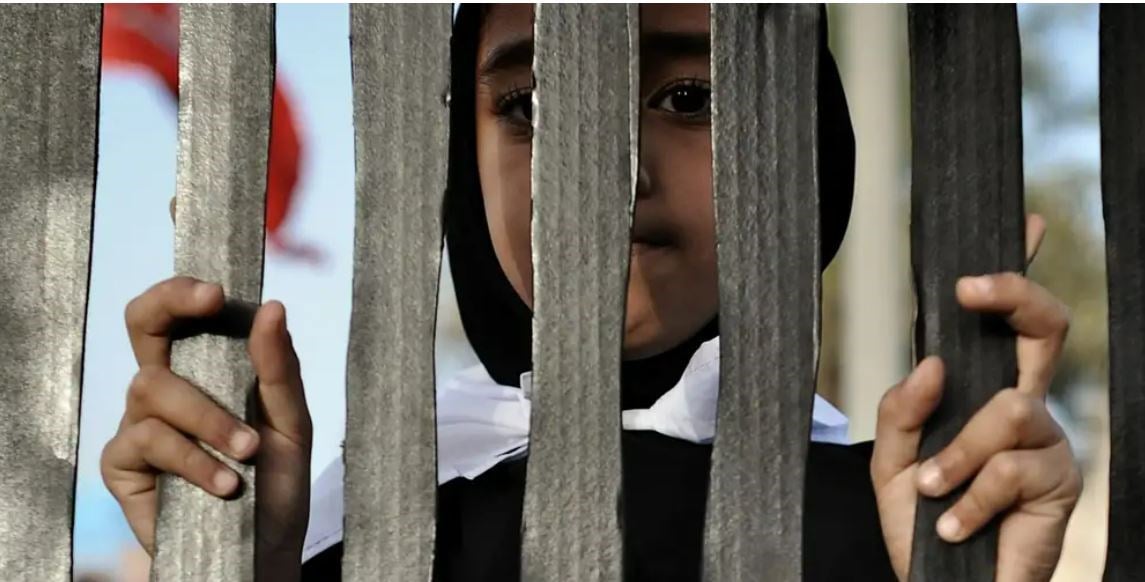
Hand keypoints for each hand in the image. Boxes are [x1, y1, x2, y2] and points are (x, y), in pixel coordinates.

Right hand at [100, 276, 311, 579]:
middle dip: (170, 302)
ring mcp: (140, 422)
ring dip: (209, 418)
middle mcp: (167, 387)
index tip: (216, 294)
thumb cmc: (276, 482)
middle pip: (142, 322)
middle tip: (210, 300)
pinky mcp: (123, 463)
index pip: (181, 313)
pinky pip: (150, 439)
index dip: (184, 291)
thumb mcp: (291, 422)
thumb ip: (279, 368)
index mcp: (206, 369)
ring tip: (248, 453)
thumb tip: (272, 308)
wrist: (263, 548)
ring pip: (155, 387)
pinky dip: (194, 460)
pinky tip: (226, 485)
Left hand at [871, 214, 1081, 580]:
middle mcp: (1020, 405)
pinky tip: (953, 523)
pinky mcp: (1059, 480)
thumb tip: (932, 363)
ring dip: (958, 454)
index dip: (1018, 274)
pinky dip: (969, 496)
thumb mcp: (891, 461)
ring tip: (931, 491)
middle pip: (1045, 327)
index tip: (1022, 223)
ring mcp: (1044, 441)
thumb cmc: (920, 520)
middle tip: (971, 290)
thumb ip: (902, 410)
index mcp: (979, 391)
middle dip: (1014, 296)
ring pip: (1010, 409)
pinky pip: (1010, 468)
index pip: (1004, 326)